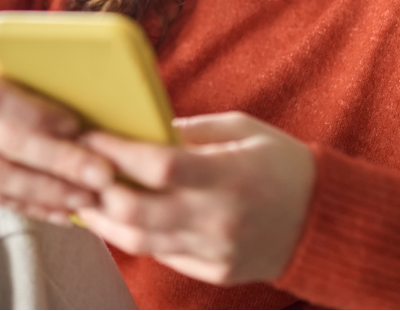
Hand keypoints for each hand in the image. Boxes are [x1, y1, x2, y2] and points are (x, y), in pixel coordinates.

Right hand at [0, 27, 112, 223]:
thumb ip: (27, 59)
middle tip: (102, 175)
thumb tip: (91, 77)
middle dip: (58, 163)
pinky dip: (27, 205)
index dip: (36, 114)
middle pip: (4, 146)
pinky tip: (61, 211)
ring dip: (47, 192)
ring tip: (88, 198)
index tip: (77, 124)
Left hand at [74, 112, 315, 285]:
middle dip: (98, 190)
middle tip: (76, 170)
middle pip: (138, 211)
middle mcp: (220, 218)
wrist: (323, 220)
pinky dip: (135, 237)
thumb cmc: (283, 164)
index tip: (90, 135)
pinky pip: (162, 256)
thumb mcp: (243, 130)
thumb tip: (141, 129)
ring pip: (140, 241)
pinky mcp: (214, 271)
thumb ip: (192, 131)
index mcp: (230, 175)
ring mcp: (216, 251)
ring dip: (104, 221)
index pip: (159, 166)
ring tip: (84, 199)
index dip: (116, 151)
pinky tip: (118, 220)